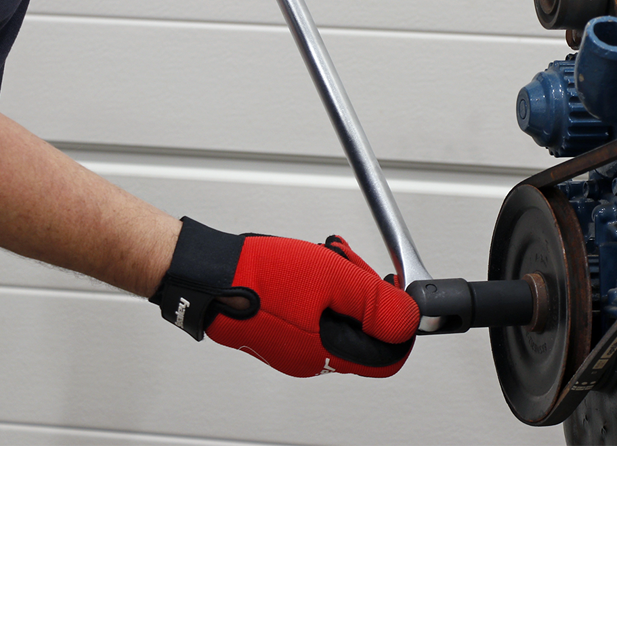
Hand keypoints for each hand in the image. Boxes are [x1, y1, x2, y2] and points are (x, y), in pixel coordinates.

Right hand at [151, 220, 420, 378]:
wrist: (207, 272)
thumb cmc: (259, 276)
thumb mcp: (332, 278)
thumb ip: (375, 303)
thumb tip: (408, 321)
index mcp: (325, 354)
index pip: (387, 359)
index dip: (399, 326)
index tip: (397, 294)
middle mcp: (309, 358)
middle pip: (364, 334)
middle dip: (367, 295)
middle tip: (353, 266)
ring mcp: (293, 345)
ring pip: (340, 319)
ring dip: (343, 285)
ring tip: (329, 258)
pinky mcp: (280, 329)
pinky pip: (317, 312)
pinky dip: (322, 288)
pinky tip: (313, 265)